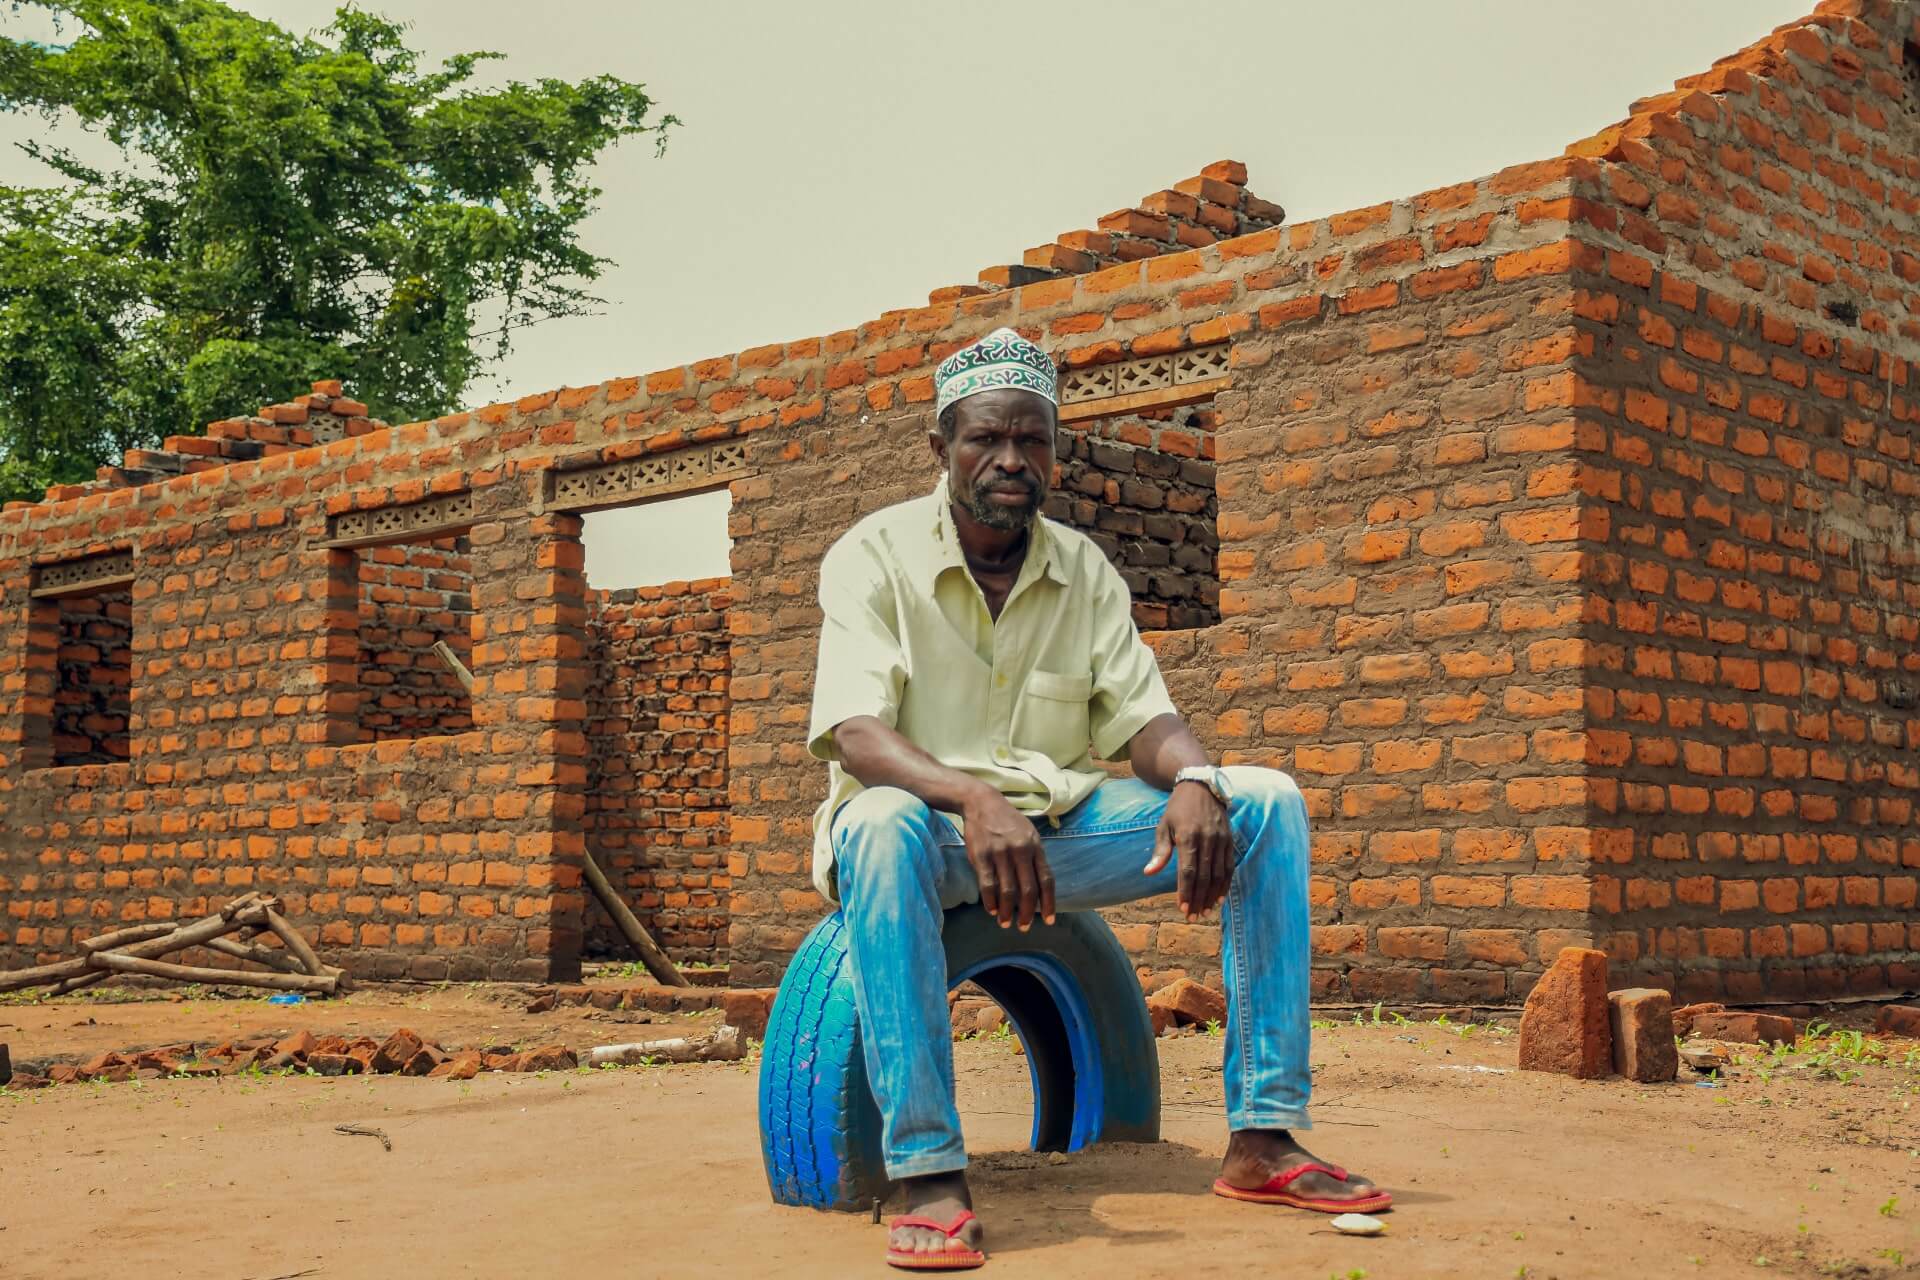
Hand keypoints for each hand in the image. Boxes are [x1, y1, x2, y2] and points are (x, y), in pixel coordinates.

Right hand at [960, 787, 1054, 929]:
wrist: (982, 802)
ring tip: (1006, 923)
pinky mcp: (981, 855)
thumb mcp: (1028, 833)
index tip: (1048, 920)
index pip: (1046, 880)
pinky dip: (990, 901)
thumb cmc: (1008, 821)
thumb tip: (1040, 887)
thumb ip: (1035, 857)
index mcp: (1035, 846)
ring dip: (1008, 911)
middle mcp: (1020, 850)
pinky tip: (992, 910)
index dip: (1048, 903)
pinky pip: (987, 884)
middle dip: (1027, 913)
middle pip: (1028, 890)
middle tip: (1023, 927)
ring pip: (1007, 890)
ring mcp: (1000, 853)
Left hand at [1144, 780, 1234, 918]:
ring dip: (1212, 896)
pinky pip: (1229, 866)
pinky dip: (1225, 884)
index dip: (1186, 891)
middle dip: (1198, 899)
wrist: (1201, 786)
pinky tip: (1219, 898)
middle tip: (1193, 917)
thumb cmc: (1178, 808)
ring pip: (1218, 874)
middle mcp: (1207, 839)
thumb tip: (1148, 873)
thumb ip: (1160, 851)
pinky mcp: (1229, 840)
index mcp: (1188, 836)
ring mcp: (1220, 839)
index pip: (1188, 870)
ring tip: (1206, 912)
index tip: (1182, 908)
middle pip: (1204, 876)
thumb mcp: (1164, 826)